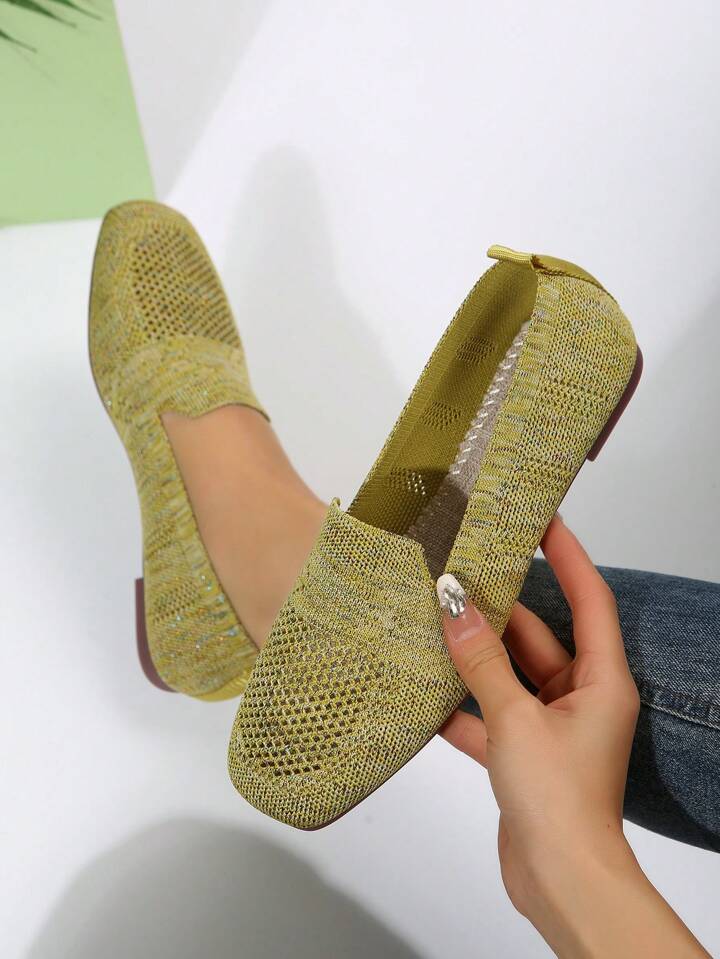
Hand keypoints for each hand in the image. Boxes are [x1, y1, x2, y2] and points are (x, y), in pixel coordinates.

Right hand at [440, 516, 708, 957]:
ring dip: (471, 657)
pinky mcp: (523, 754)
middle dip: (498, 609)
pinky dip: (459, 705)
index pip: (589, 599)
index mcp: (601, 681)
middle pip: (538, 636)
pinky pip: (489, 714)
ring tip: (430, 620)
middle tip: (459, 569)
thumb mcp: (515, 718)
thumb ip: (481, 661)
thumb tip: (452, 604)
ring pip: (507, 675)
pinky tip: (421, 690)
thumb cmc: (558, 798)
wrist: (560, 883)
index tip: (542, 519)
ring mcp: (550, 727)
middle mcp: (581, 697)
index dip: (568, 555)